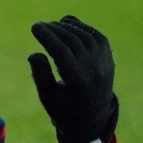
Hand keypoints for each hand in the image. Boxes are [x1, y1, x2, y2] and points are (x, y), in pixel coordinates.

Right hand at [28, 16, 118, 142]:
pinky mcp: (108, 58)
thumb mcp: (47, 96)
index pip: (62, 52)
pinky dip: (81, 27)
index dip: (47, 36)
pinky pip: (96, 36)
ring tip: (50, 25)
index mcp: (78, 83)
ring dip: (66, 27)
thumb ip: (40, 74)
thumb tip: (35, 52)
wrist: (93, 118)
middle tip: (39, 25)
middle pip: (73, 41)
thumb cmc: (63, 108)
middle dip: (54, 29)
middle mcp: (95, 71)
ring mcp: (105, 64)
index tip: (34, 26)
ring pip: (85, 36)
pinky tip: (67, 24)